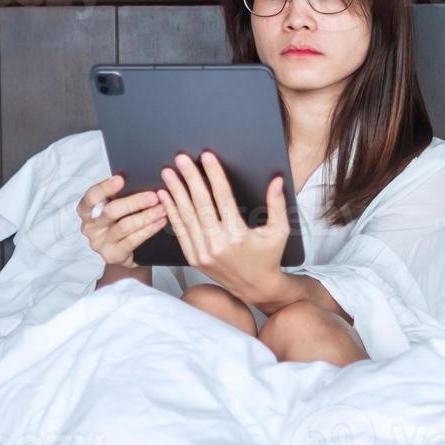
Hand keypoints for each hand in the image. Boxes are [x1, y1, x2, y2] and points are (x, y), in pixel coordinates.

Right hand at [77, 174, 168, 267]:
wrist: (125, 252)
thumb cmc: (120, 222)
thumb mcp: (116, 207)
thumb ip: (120, 195)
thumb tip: (141, 178)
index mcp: (86, 210)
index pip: (91, 196)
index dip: (105, 187)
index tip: (121, 179)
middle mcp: (89, 227)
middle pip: (110, 211)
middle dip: (134, 202)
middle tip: (154, 196)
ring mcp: (99, 243)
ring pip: (124, 226)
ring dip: (146, 216)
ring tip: (162, 208)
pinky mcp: (112, 255)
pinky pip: (133, 240)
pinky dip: (149, 229)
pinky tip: (160, 222)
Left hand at [157, 151, 289, 299]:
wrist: (255, 287)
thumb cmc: (268, 257)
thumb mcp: (279, 231)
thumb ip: (277, 204)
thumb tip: (276, 180)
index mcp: (238, 236)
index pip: (223, 198)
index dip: (214, 175)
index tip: (206, 157)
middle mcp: (218, 245)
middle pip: (200, 204)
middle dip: (190, 178)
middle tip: (181, 159)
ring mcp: (203, 252)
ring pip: (186, 216)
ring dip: (176, 192)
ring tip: (168, 173)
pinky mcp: (194, 258)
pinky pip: (180, 231)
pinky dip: (172, 211)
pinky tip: (166, 196)